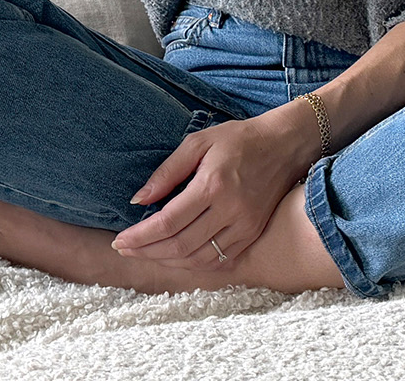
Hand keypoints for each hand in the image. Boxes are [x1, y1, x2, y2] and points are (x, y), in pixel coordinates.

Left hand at [110, 107, 319, 270]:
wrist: (285, 145)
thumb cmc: (239, 139)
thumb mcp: (198, 142)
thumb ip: (167, 172)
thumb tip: (138, 201)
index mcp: (213, 185)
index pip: (168, 223)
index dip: (139, 237)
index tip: (119, 241)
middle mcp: (230, 210)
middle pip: (180, 246)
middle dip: (146, 252)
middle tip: (125, 250)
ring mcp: (245, 226)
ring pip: (198, 259)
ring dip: (167, 262)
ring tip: (146, 254)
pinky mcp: (253, 233)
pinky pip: (219, 260)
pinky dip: (193, 264)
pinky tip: (176, 258)